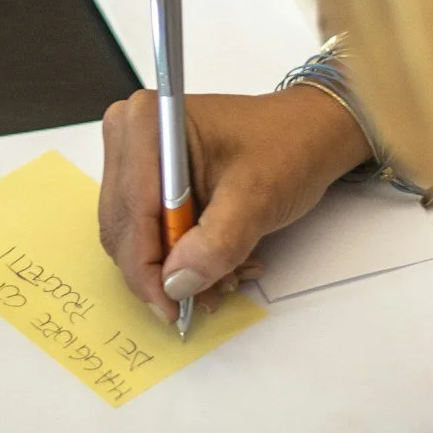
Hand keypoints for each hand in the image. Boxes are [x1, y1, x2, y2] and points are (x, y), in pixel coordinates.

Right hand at [98, 85, 375, 324]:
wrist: (308, 131)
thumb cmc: (286, 148)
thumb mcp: (257, 197)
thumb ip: (216, 243)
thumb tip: (176, 284)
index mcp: (147, 124)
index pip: (131, 211)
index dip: (146, 268)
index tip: (171, 308)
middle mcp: (128, 134)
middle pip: (125, 225)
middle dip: (164, 269)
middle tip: (206, 296)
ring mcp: (133, 155)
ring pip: (135, 234)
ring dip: (175, 265)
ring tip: (224, 275)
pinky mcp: (145, 175)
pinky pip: (147, 228)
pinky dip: (180, 252)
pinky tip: (217, 259)